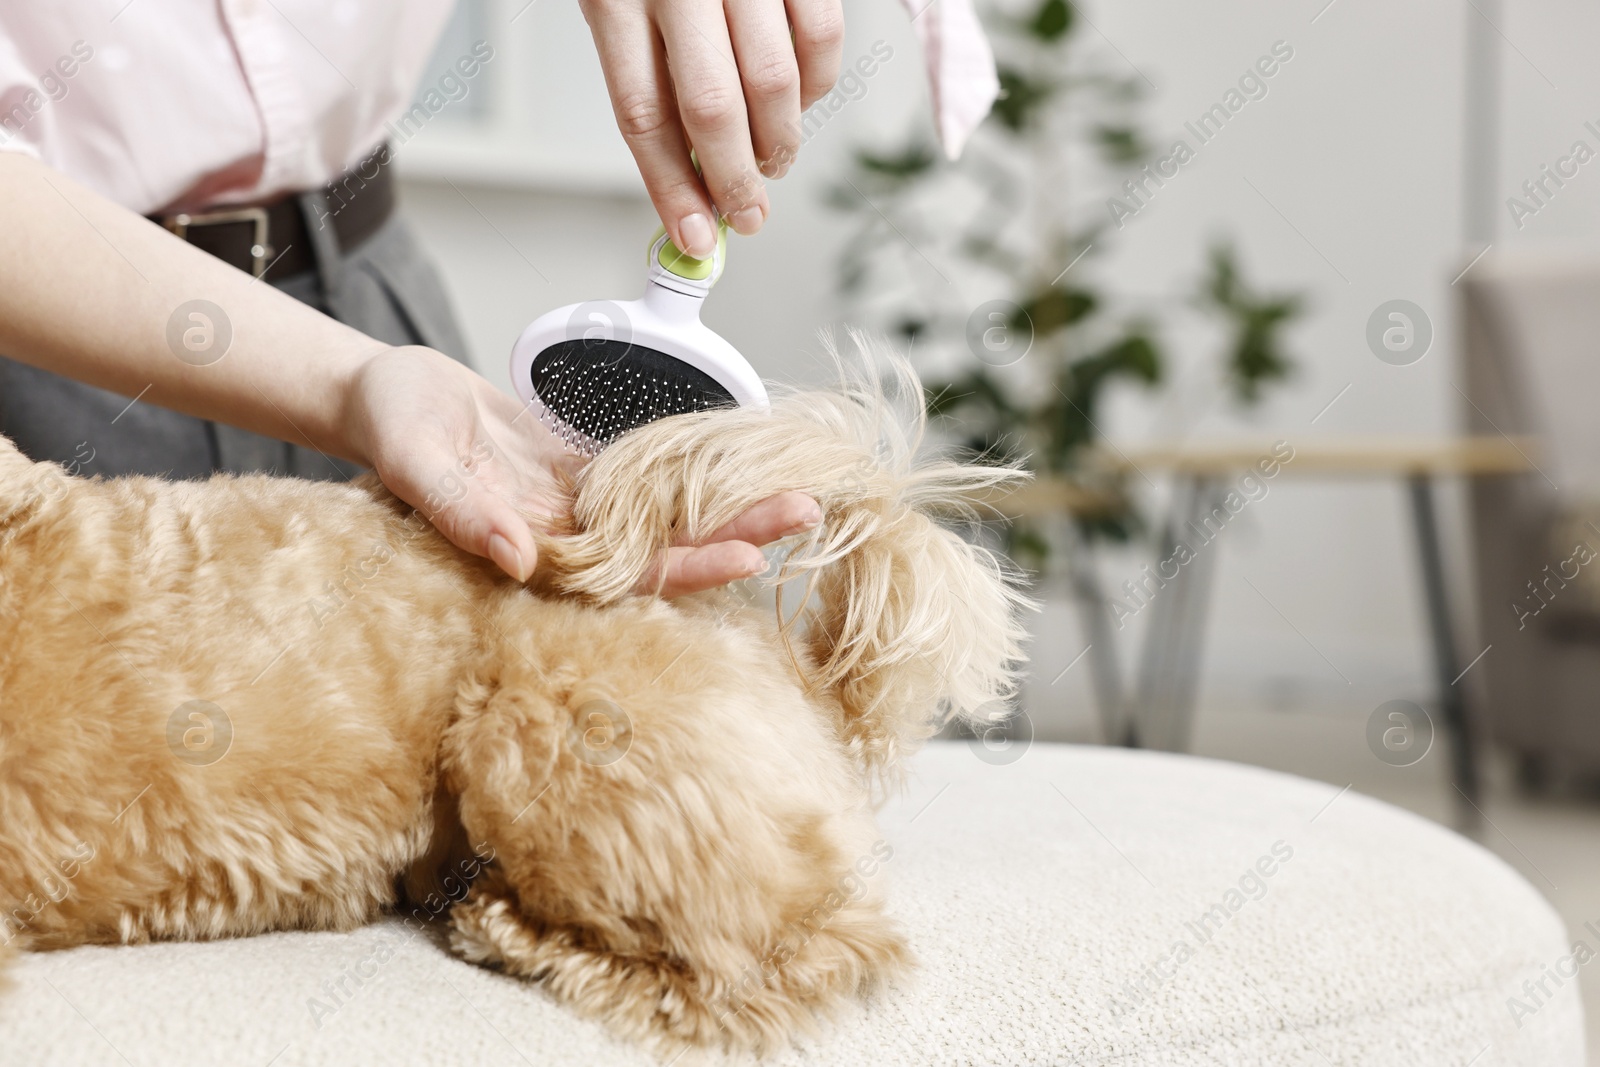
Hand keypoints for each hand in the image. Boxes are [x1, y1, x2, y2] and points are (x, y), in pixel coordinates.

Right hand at [342, 346, 820, 595]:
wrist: (382, 394)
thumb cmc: (389, 425)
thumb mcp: (414, 462)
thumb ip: (462, 511)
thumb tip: (517, 557)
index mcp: (529, 550)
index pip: (623, 576)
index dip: (686, 568)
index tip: (748, 555)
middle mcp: (563, 539)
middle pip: (664, 550)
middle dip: (735, 533)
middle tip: (805, 511)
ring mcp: (577, 507)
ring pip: (666, 517)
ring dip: (727, 505)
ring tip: (794, 489)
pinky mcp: (582, 473)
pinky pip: (649, 479)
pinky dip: (694, 472)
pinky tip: (742, 460)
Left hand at [579, 0, 844, 255]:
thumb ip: (651, 74)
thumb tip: (687, 175)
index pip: (642, 115)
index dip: (671, 189)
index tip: (694, 237)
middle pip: (710, 109)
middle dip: (735, 180)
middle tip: (747, 213)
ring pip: (772, 81)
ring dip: (780, 141)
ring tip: (774, 161)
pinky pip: (820, 34)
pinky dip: (818, 83)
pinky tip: (801, 98)